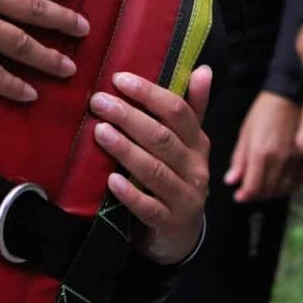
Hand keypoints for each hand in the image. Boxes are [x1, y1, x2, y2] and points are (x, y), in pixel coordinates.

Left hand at [90, 68, 212, 265]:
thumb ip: (191, 109)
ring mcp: (185, 196)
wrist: (180, 234)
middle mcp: (195, 168)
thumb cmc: (177, 177)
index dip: (149, 94)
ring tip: (99, 131)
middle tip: (98, 102)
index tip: (118, 79)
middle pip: (162, 137)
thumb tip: (203, 69)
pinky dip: (129, 193)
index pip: (177, 112)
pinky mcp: (170, 222)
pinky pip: (149, 207)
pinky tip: (110, 180)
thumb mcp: (187, 144)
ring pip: (154, 169)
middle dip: (129, 117)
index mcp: (197, 143)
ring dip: (125, 149)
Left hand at [225, 91, 302, 202]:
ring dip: (272, 192)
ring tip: (264, 188)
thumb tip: (231, 181)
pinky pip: (298, 182)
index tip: (239, 197)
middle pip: (268, 190)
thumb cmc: (265, 111)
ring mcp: (295, 160)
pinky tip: (281, 183)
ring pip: (284, 189)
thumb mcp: (246, 132)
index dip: (245, 195)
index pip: (253, 186)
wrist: (291, 96)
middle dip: (257, 194)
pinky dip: (288, 187)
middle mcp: (279, 160)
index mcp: (261, 153)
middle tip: (250, 191)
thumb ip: (239, 159)